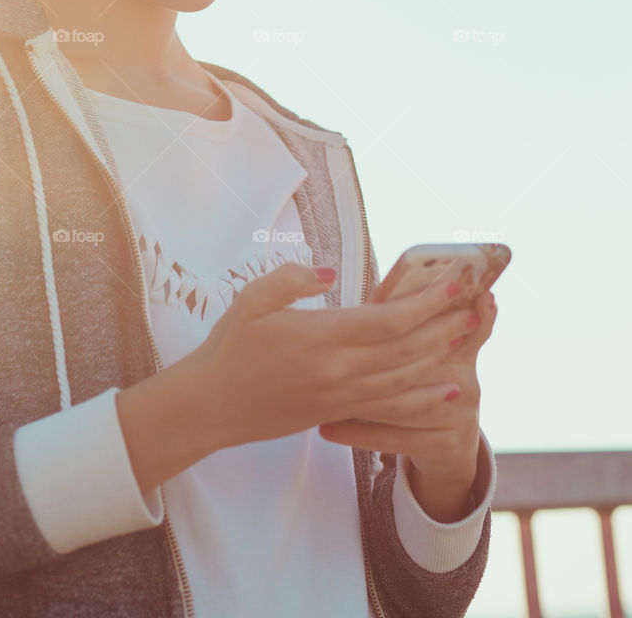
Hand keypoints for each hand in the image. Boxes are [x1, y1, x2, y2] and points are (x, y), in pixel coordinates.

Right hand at [180, 262, 476, 452]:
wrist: (211, 406)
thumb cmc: (229, 346)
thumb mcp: (252, 299)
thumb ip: (293, 279)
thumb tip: (332, 274)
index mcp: (320, 336)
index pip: (388, 319)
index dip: (425, 302)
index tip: (453, 283)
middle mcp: (338, 370)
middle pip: (406, 348)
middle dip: (444, 326)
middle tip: (476, 306)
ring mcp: (340, 396)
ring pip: (405, 378)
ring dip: (441, 357)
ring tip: (469, 337)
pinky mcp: (337, 413)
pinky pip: (391, 407)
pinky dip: (425, 399)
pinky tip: (448, 392)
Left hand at [318, 287, 497, 496]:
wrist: (450, 447)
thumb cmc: (432, 383)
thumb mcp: (441, 353)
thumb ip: (420, 319)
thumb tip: (407, 288)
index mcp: (462, 353)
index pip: (448, 324)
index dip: (434, 304)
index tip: (411, 296)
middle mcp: (467, 383)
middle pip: (418, 361)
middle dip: (373, 355)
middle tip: (330, 348)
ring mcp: (459, 417)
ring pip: (399, 403)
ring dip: (356, 398)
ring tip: (317, 391)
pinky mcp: (445, 446)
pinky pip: (393, 438)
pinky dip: (357, 433)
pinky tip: (327, 428)